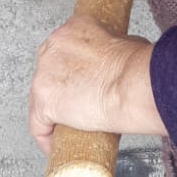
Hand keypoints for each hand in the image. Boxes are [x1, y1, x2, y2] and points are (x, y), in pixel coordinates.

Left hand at [29, 13, 166, 155]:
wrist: (132, 86)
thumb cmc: (137, 67)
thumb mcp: (126, 44)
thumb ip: (114, 50)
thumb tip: (120, 63)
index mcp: (71, 31)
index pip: (61, 52)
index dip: (69, 71)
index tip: (77, 83)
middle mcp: (52, 47)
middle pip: (46, 73)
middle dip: (59, 90)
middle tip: (76, 106)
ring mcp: (44, 74)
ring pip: (40, 99)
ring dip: (53, 114)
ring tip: (68, 128)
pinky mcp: (44, 101)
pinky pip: (39, 125)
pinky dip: (46, 137)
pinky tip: (56, 145)